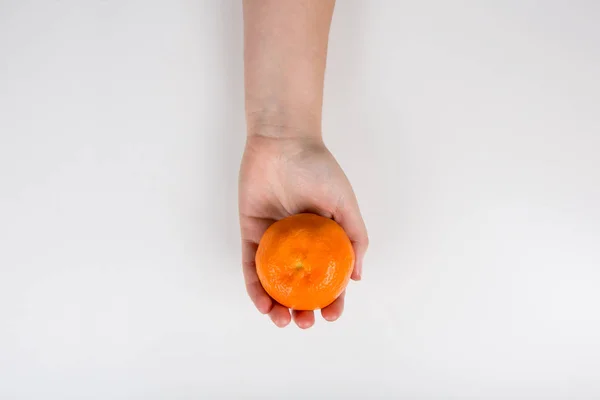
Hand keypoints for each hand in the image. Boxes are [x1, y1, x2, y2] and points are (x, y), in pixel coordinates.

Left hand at [239, 134, 367, 328]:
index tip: (332, 315)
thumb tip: (358, 277)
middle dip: (304, 311)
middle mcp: (299, 244)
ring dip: (278, 307)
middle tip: (306, 323)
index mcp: (323, 238)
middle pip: (300, 286)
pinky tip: (263, 305)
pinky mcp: (251, 234)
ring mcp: (274, 241)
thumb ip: (354, 238)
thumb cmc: (318, 169)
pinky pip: (251, 267)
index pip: (328, 277)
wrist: (282, 142)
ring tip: (284, 322)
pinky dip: (256, 288)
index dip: (332, 300)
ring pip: (274, 282)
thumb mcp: (345, 204)